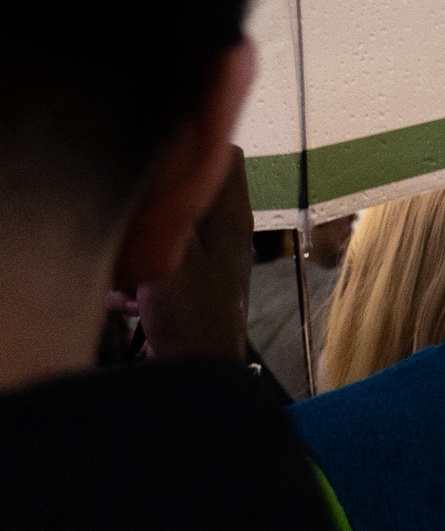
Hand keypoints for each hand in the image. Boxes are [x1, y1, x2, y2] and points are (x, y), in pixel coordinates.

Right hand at [133, 148, 252, 362]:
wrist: (194, 375)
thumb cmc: (194, 316)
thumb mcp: (174, 255)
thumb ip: (167, 209)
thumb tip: (167, 161)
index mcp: (231, 215)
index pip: (222, 157)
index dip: (189, 155)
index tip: (154, 174)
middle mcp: (223, 231)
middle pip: (181, 197)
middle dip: (147, 216)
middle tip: (133, 245)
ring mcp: (206, 259)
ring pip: (161, 232)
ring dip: (136, 253)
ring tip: (128, 283)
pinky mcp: (187, 286)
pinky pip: (155, 265)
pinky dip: (136, 280)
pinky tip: (127, 303)